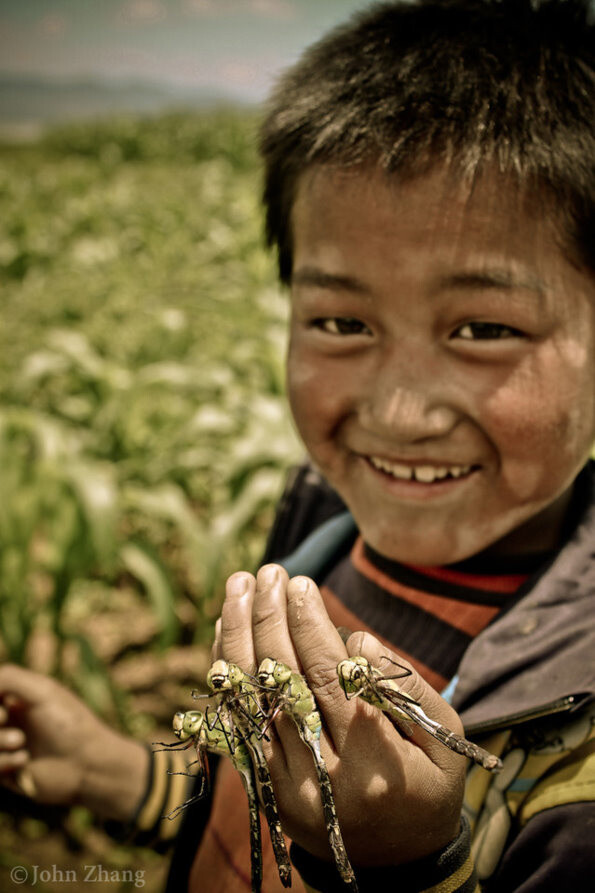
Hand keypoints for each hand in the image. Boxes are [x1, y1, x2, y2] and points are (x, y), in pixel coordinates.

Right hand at [0, 665, 148, 821]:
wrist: (88, 765)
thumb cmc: (69, 724)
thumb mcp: (42, 691)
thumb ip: (8, 678)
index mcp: (20, 697)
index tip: (2, 707)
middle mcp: (12, 720)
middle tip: (3, 718)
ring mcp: (8, 747)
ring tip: (20, 742)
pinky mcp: (8, 773)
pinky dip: (1, 762)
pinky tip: (24, 760)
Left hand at [213, 564, 465, 866]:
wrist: (395, 862)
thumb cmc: (427, 788)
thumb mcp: (444, 740)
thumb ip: (405, 688)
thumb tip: (356, 639)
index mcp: (371, 764)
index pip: (327, 679)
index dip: (308, 627)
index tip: (299, 584)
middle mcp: (320, 777)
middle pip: (281, 683)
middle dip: (270, 619)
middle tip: (268, 573)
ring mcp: (284, 786)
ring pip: (249, 700)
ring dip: (238, 637)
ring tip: (238, 587)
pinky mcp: (264, 788)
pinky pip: (236, 720)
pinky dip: (227, 673)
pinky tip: (225, 631)